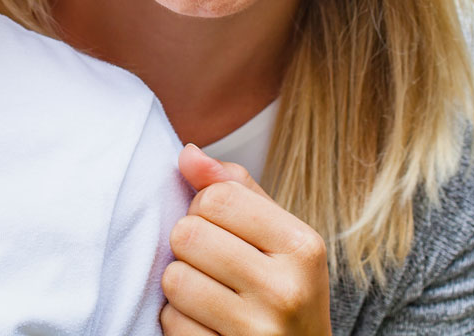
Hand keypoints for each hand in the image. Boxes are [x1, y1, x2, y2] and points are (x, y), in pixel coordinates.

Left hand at [161, 143, 330, 335]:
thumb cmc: (281, 289)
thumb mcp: (276, 236)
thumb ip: (233, 189)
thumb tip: (187, 154)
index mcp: (302, 247)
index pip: (216, 198)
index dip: (203, 208)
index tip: (220, 229)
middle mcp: (287, 290)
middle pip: (188, 235)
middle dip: (189, 246)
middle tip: (213, 265)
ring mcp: (259, 331)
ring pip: (174, 279)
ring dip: (180, 285)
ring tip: (210, 294)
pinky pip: (171, 322)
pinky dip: (179, 321)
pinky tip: (208, 324)